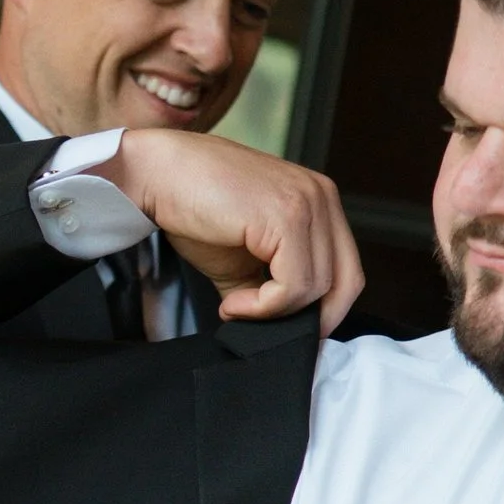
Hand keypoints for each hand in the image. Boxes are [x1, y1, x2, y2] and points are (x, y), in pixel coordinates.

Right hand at [105, 131, 364, 334]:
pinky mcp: (288, 216)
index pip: (347, 271)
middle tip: (267, 329)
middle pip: (347, 282)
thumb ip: (272, 287)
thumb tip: (282, 329)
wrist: (156, 174)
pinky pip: (294, 286)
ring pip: (319, 289)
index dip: (323, 310)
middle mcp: (323, 197)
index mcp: (319, 201)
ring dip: (273, 312)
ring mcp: (309, 204)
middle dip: (310, 319)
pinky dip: (263, 307)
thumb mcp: (244, 258)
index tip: (284, 329)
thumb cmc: (193, 207)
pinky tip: (232, 302)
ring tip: (234, 306)